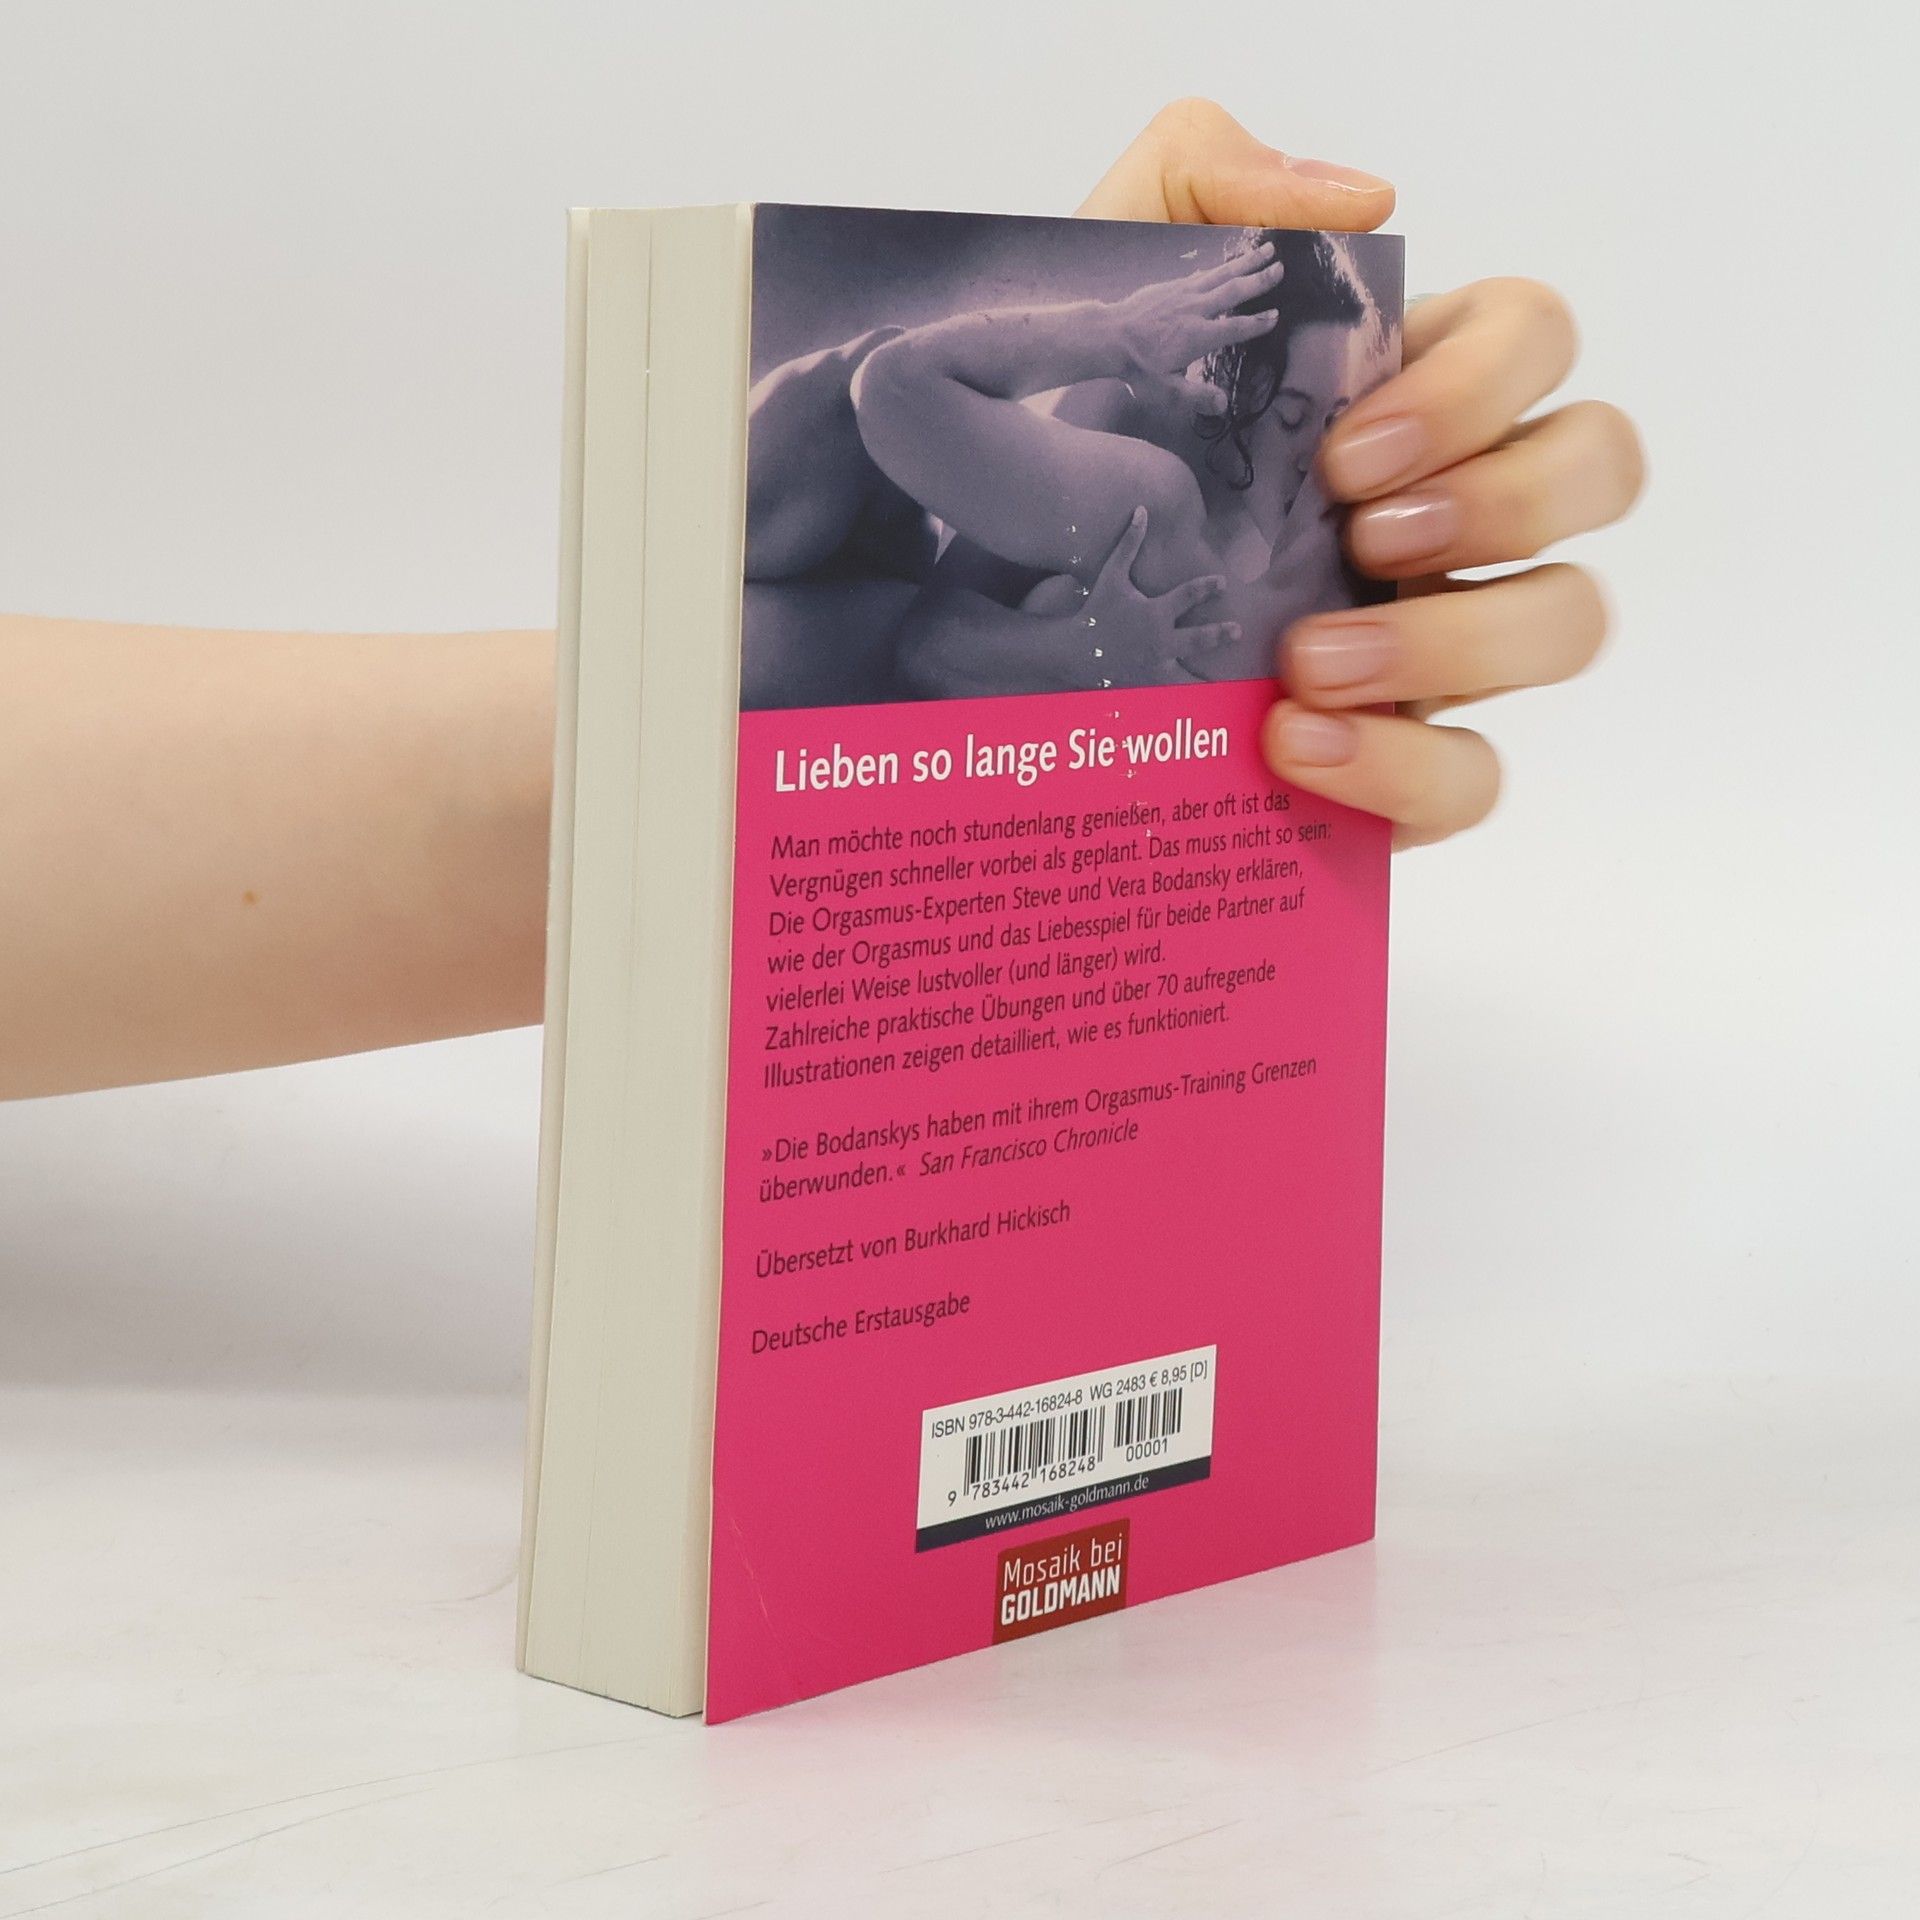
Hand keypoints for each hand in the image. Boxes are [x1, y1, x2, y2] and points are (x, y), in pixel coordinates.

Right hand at [1027, 506, 1238, 686]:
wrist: (1075, 650)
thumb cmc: (1095, 609)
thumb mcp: (1111, 575)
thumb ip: (1129, 544)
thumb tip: (1142, 510)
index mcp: (1155, 612)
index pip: (1188, 596)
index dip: (1207, 587)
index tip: (1221, 583)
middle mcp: (1159, 640)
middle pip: (1199, 638)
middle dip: (1219, 634)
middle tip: (1236, 630)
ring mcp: (1155, 665)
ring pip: (1189, 674)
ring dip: (1208, 679)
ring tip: (1226, 685)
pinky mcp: (1147, 683)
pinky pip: (1170, 692)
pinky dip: (1184, 699)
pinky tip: (1200, 707)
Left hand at [1078, 99, 1642, 848]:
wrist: (972, 606)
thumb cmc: (1056, 449)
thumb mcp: (1092, 289)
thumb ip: (1196, 181)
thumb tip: (1362, 201)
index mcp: (1399, 385)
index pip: (1534, 339)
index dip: (1479, 386)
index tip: (1342, 451)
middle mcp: (1441, 506)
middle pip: (1596, 469)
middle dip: (1505, 499)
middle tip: (1364, 533)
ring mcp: (1432, 636)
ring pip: (1567, 623)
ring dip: (1460, 638)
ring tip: (1308, 659)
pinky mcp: (1389, 757)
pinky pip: (1473, 777)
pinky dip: (1404, 767)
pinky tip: (1291, 745)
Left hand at [1107, 247, 1285, 410]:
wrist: (1108, 336)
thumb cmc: (1136, 367)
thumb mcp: (1165, 390)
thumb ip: (1196, 396)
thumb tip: (1222, 405)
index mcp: (1199, 336)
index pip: (1236, 327)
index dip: (1258, 323)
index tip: (1276, 315)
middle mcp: (1195, 309)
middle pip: (1234, 290)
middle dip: (1260, 279)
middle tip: (1282, 267)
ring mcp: (1183, 293)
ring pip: (1221, 274)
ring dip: (1246, 261)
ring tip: (1267, 248)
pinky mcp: (1171, 285)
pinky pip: (1201, 273)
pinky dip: (1218, 268)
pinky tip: (1224, 266)